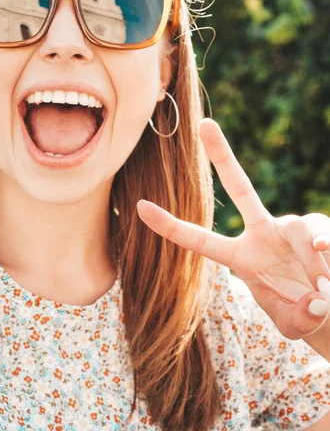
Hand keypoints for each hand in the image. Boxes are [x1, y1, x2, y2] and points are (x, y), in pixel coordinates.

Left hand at [137, 118, 329, 346]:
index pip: (199, 240)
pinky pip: (320, 234)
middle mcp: (262, 233)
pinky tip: (328, 275)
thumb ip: (299, 318)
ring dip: (311, 263)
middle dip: (223, 155)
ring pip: (297, 228)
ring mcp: (291, 228)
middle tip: (205, 124)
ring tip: (321, 291)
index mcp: (241, 257)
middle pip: (240, 187)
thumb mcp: (294, 325)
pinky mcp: (320, 229)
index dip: (170, 225)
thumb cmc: (302, 314)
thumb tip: (316, 299)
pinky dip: (326, 253)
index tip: (139, 206)